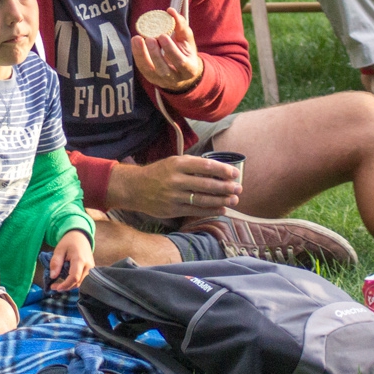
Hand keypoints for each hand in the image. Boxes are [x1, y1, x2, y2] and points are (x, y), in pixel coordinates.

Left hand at [48, 230, 93, 290]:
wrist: (80, 237)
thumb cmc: (69, 242)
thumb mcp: (59, 249)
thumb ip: (56, 262)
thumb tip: (53, 276)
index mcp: (80, 259)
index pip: (74, 277)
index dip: (65, 284)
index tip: (56, 288)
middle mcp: (88, 266)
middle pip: (77, 282)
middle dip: (65, 287)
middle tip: (53, 286)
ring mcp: (91, 269)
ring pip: (80, 283)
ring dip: (69, 286)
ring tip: (57, 284)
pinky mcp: (91, 271)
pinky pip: (82, 280)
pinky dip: (73, 282)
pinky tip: (65, 280)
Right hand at [107, 155, 241, 218]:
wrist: (134, 188)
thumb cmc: (158, 173)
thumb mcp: (173, 163)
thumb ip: (193, 166)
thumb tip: (219, 171)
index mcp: (177, 164)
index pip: (205, 166)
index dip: (223, 170)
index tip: (235, 173)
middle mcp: (176, 179)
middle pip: (207, 184)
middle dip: (226, 187)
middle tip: (239, 189)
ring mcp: (174, 196)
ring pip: (203, 199)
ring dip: (221, 200)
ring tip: (234, 200)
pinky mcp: (172, 210)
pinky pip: (196, 211)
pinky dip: (211, 211)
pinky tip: (222, 209)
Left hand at [131, 7, 203, 92]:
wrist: (182, 72)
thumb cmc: (185, 52)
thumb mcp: (187, 41)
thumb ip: (181, 26)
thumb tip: (170, 11)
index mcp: (189, 69)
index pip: (180, 62)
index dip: (171, 50)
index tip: (163, 35)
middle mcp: (175, 79)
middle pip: (164, 69)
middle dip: (155, 54)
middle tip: (149, 38)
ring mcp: (162, 81)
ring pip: (150, 71)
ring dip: (142, 54)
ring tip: (138, 39)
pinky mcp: (151, 78)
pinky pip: (142, 68)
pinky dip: (137, 55)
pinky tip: (135, 42)